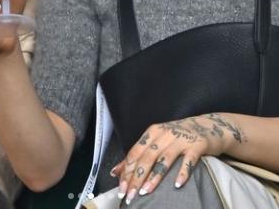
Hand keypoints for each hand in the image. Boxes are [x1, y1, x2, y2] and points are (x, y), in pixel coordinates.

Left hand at [111, 113, 245, 204]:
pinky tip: (176, 185)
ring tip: (146, 192)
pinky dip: (182, 173)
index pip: (135, 153)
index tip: (121, 189)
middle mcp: (165, 134)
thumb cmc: (178, 136)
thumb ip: (138, 155)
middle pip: (147, 157)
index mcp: (152, 133)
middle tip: (130, 195)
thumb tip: (115, 172)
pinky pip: (188, 161)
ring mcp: (181, 139)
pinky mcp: (196, 145)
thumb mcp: (157, 141)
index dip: (127, 171)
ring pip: (164, 159)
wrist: (208, 126)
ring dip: (154, 177)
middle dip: (137, 178)